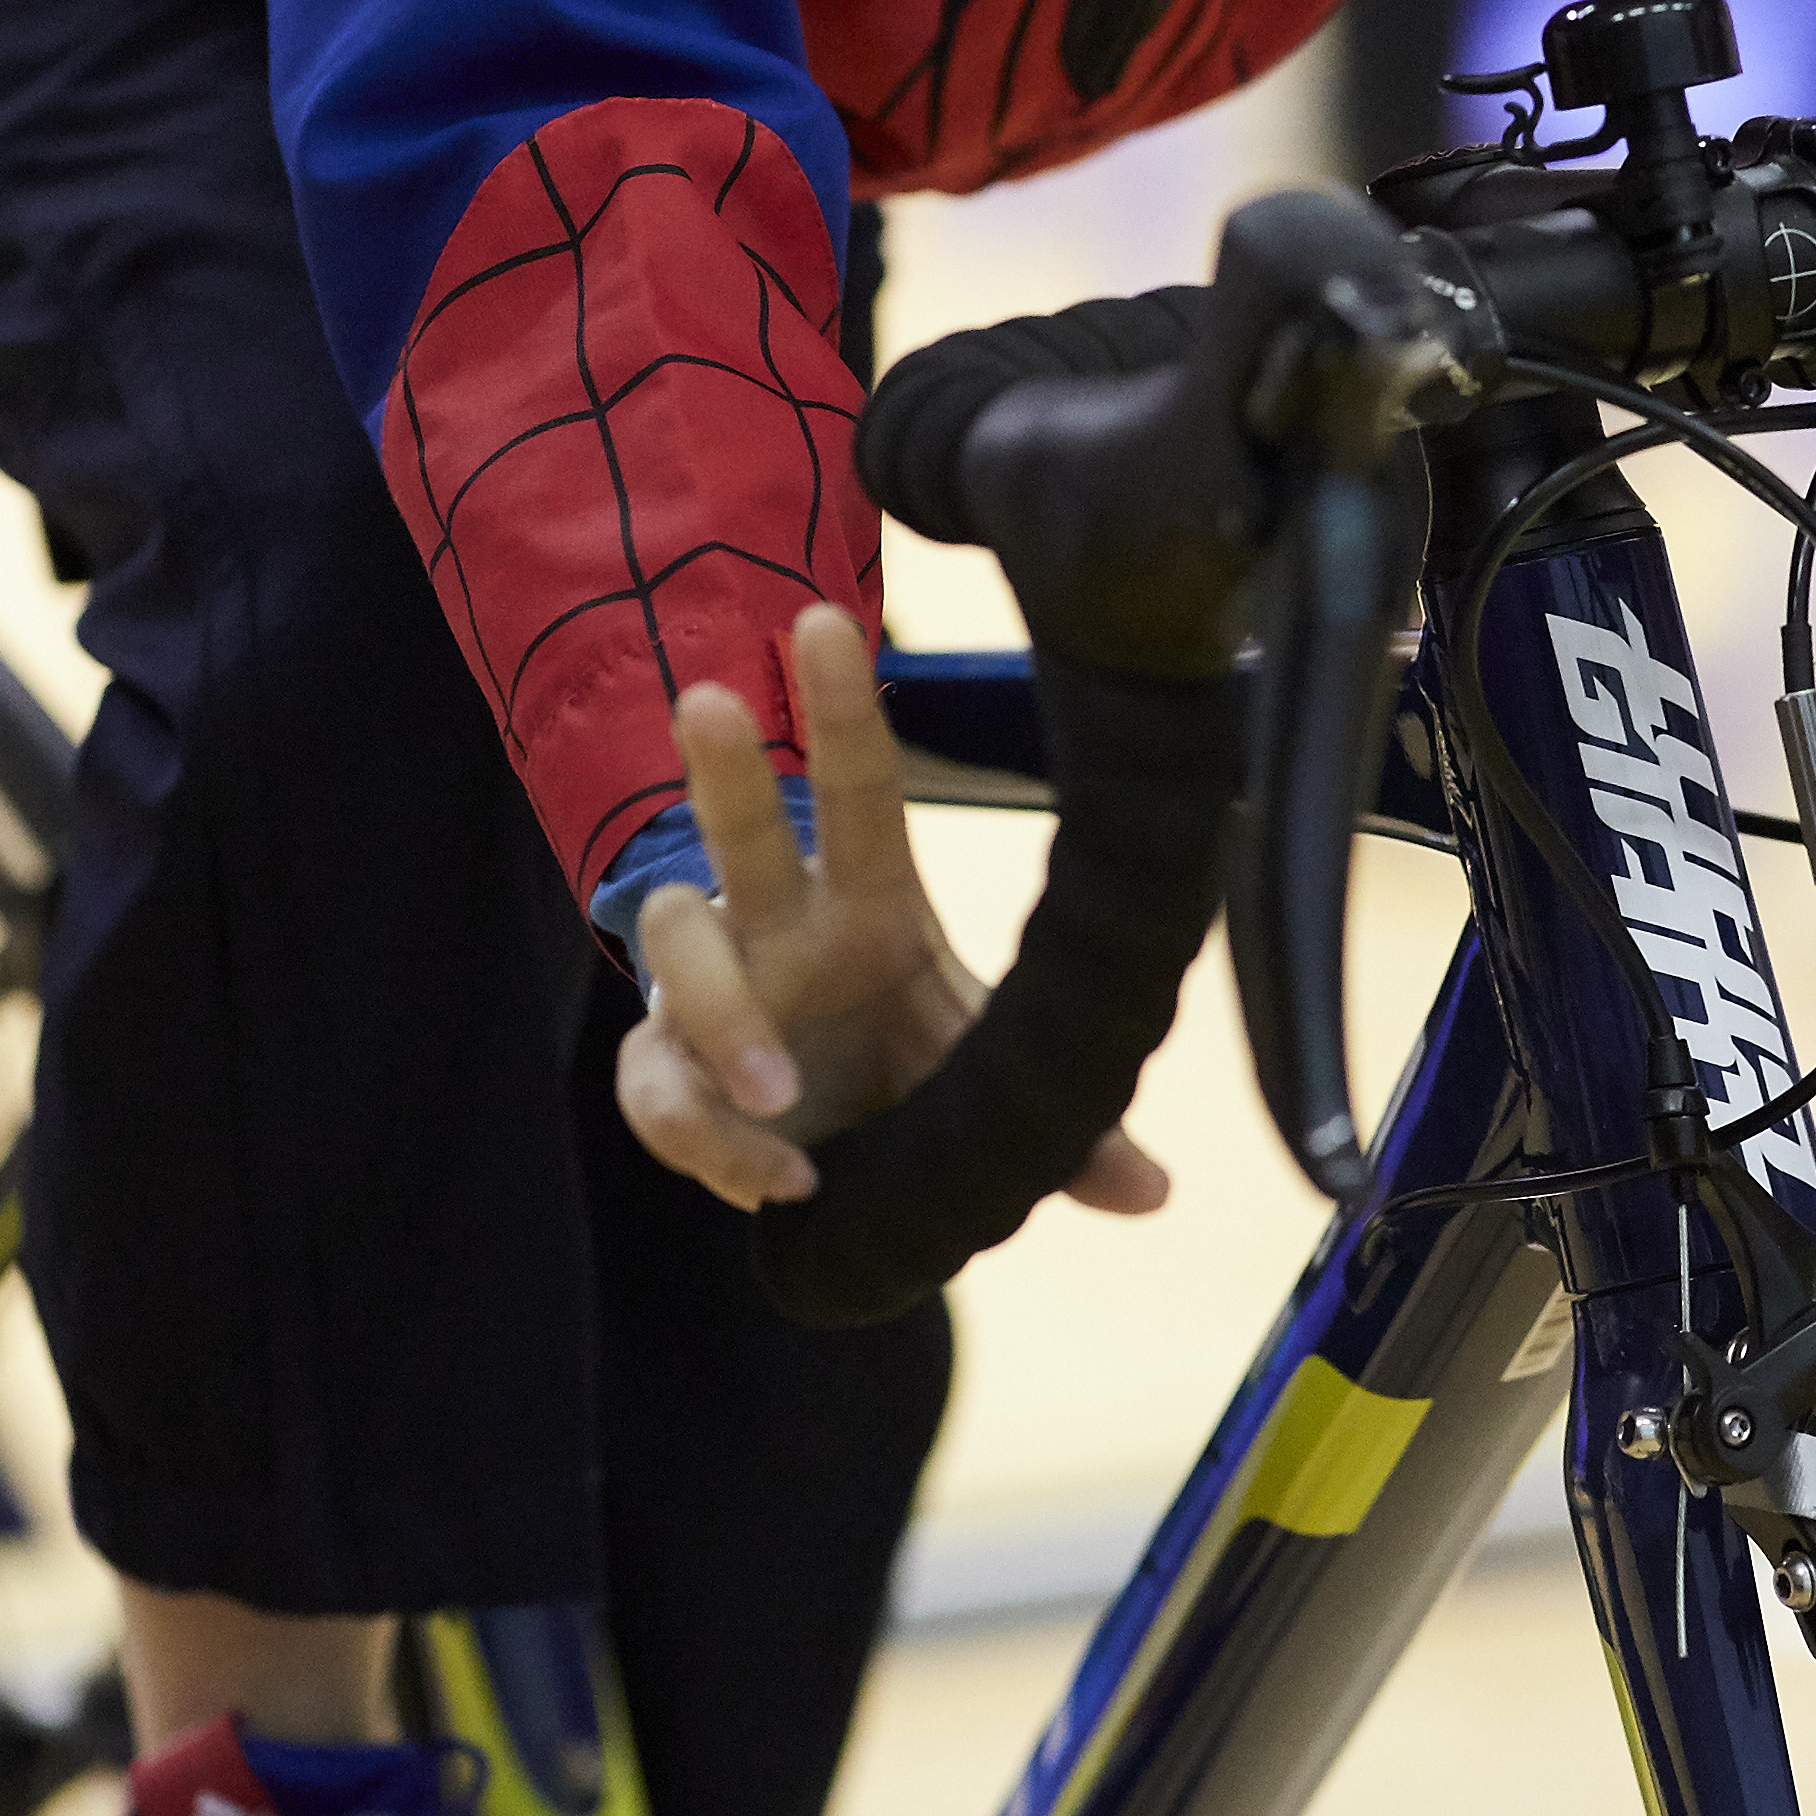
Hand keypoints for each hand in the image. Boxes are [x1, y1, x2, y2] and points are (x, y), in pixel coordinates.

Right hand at [610, 605, 1174, 1217]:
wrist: (835, 1170)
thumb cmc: (908, 1081)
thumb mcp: (987, 1095)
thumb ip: (1063, 1129)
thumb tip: (1157, 1192)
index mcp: (867, 906)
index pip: (858, 793)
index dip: (841, 710)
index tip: (822, 622)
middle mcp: (776, 929)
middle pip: (738, 830)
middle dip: (721, 765)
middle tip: (709, 699)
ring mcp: (709, 994)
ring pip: (676, 946)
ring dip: (724, 1012)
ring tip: (783, 1087)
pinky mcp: (667, 1071)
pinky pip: (658, 1090)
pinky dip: (713, 1137)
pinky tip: (782, 1178)